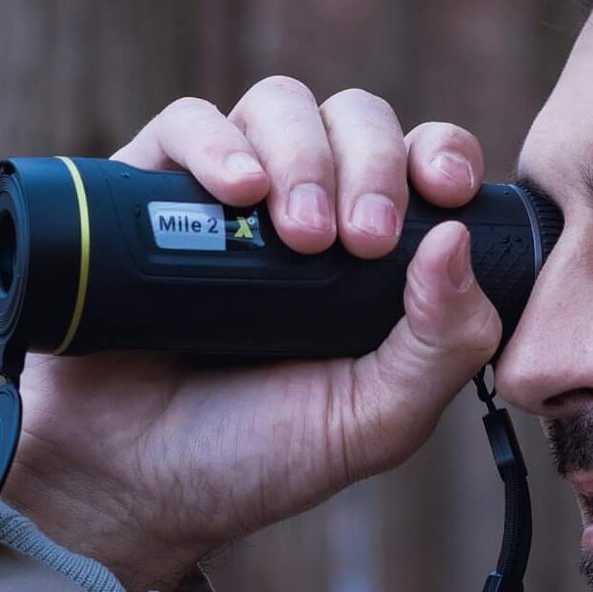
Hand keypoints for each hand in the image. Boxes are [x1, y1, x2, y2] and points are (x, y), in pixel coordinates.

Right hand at [0, 81, 501, 591]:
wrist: (134, 487)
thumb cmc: (261, 456)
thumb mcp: (376, 420)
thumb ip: (441, 345)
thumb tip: (458, 237)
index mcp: (375, 253)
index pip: (424, 163)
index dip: (442, 156)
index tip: (447, 194)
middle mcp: (305, 207)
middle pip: (356, 118)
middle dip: (373, 163)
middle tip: (362, 240)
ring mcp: (225, 196)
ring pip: (279, 104)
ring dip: (304, 152)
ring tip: (297, 235)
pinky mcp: (146, 192)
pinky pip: (185, 122)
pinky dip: (217, 144)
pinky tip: (236, 193)